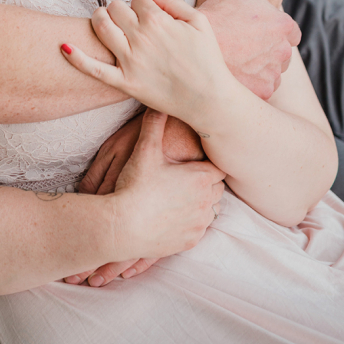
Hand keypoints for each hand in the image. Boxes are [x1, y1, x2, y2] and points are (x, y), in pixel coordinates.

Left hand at [61, 0, 233, 123]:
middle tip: (126, 17)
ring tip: (103, 19)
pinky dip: (77, 58)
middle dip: (119, 8)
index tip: (148, 13)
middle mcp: (141, 38)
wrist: (209, 99)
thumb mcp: (200, 21)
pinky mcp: (125, 83)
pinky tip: (64, 46)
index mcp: (159, 21)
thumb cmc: (207, 59)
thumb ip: (172, 1)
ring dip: (99, 18)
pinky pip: (95, 69)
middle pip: (116, 8)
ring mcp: (130, 61)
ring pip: (102, 28)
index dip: (141, 4)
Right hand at [65, 114, 205, 286]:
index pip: (219, 167)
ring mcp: (199, 224)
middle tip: (187, 177)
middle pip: (217, 189)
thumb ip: (153, 124)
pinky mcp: (190, 241)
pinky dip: (191, 222)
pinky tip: (175, 215)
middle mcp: (207, 202)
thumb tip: (158, 102)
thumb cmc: (135, 187)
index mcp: (201, 178)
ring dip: (200, 203)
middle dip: (205, 183)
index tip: (196, 161)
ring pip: (210, 210)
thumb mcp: (144, 151)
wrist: (124, 226)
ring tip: (180, 196)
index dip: (207, 163)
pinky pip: (199, 229)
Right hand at [200, 0, 300, 99]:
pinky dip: (253, 83)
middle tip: (243, 44)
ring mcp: (272, 73)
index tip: (254, 30)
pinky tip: (236, 72)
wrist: (193, 43)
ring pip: (273, 72)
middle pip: (282, 53)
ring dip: (261, 68)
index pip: (291, 32)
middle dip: (268, 50)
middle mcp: (283, 51)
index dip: (273, 30)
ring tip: (237, 59)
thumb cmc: (218, 12)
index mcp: (284, 26)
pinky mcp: (262, 91)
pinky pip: (263, 88)